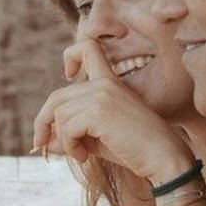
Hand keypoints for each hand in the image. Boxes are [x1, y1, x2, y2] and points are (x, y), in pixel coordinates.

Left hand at [32, 40, 194, 181]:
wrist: (163, 157)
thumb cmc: (134, 150)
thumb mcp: (97, 139)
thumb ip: (71, 135)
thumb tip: (43, 143)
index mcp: (110, 81)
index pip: (87, 47)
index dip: (70, 56)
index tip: (68, 75)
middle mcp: (104, 83)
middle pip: (57, 96)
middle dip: (43, 122)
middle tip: (41, 145)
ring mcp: (102, 94)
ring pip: (59, 115)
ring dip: (63, 141)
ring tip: (79, 154)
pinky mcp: (99, 111)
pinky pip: (67, 128)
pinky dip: (69, 146)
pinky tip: (84, 157)